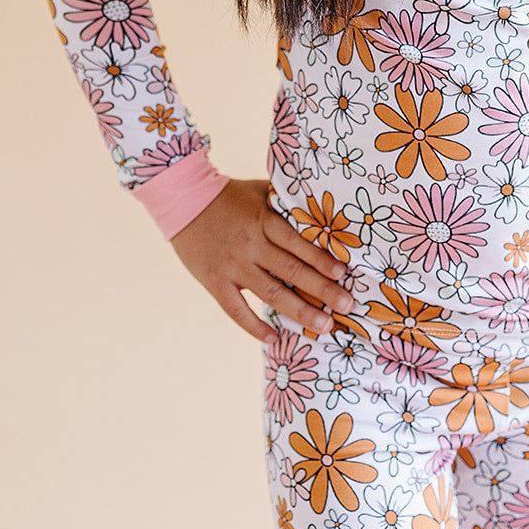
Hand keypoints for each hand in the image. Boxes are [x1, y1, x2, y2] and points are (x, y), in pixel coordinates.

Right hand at [170, 178, 354, 343]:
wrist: (182, 200)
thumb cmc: (228, 193)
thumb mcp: (260, 189)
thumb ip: (286, 200)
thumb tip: (319, 204)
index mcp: (264, 220)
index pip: (298, 244)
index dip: (322, 259)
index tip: (344, 274)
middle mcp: (251, 245)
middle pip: (292, 272)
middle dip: (323, 290)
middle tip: (347, 305)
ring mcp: (233, 266)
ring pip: (271, 293)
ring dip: (299, 311)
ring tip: (324, 326)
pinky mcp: (214, 282)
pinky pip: (236, 310)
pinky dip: (254, 326)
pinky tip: (273, 338)